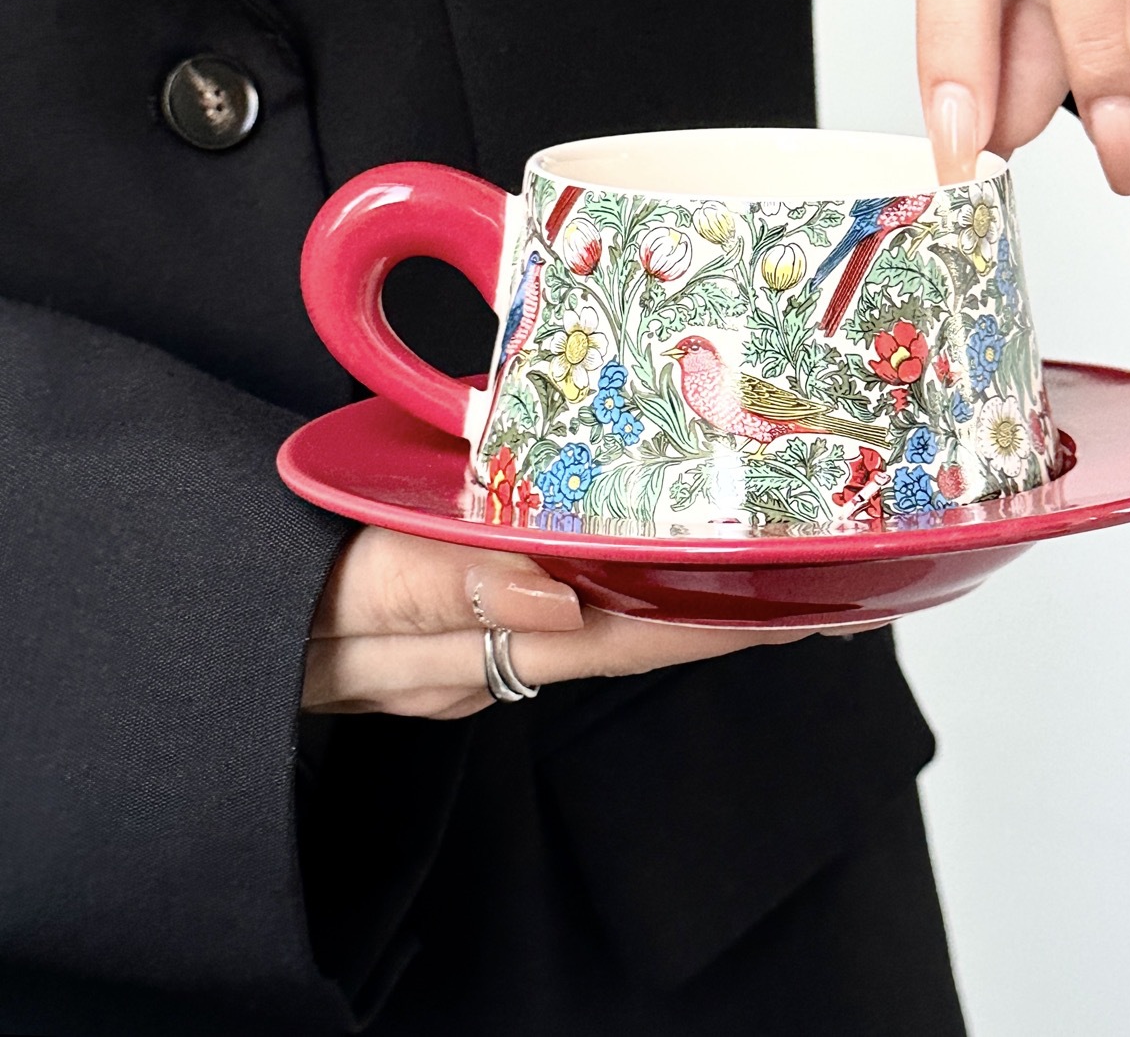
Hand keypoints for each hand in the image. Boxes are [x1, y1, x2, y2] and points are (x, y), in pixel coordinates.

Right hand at [301, 524, 834, 717]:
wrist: (218, 621)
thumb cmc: (275, 598)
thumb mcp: (345, 591)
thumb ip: (441, 586)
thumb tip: (560, 594)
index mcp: (485, 637)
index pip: (637, 632)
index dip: (728, 617)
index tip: (815, 599)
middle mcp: (502, 647)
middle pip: (645, 634)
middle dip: (742, 616)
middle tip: (837, 578)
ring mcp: (486, 634)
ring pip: (613, 622)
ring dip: (700, 599)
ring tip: (786, 568)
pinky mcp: (468, 610)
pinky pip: (570, 604)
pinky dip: (632, 583)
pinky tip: (665, 554)